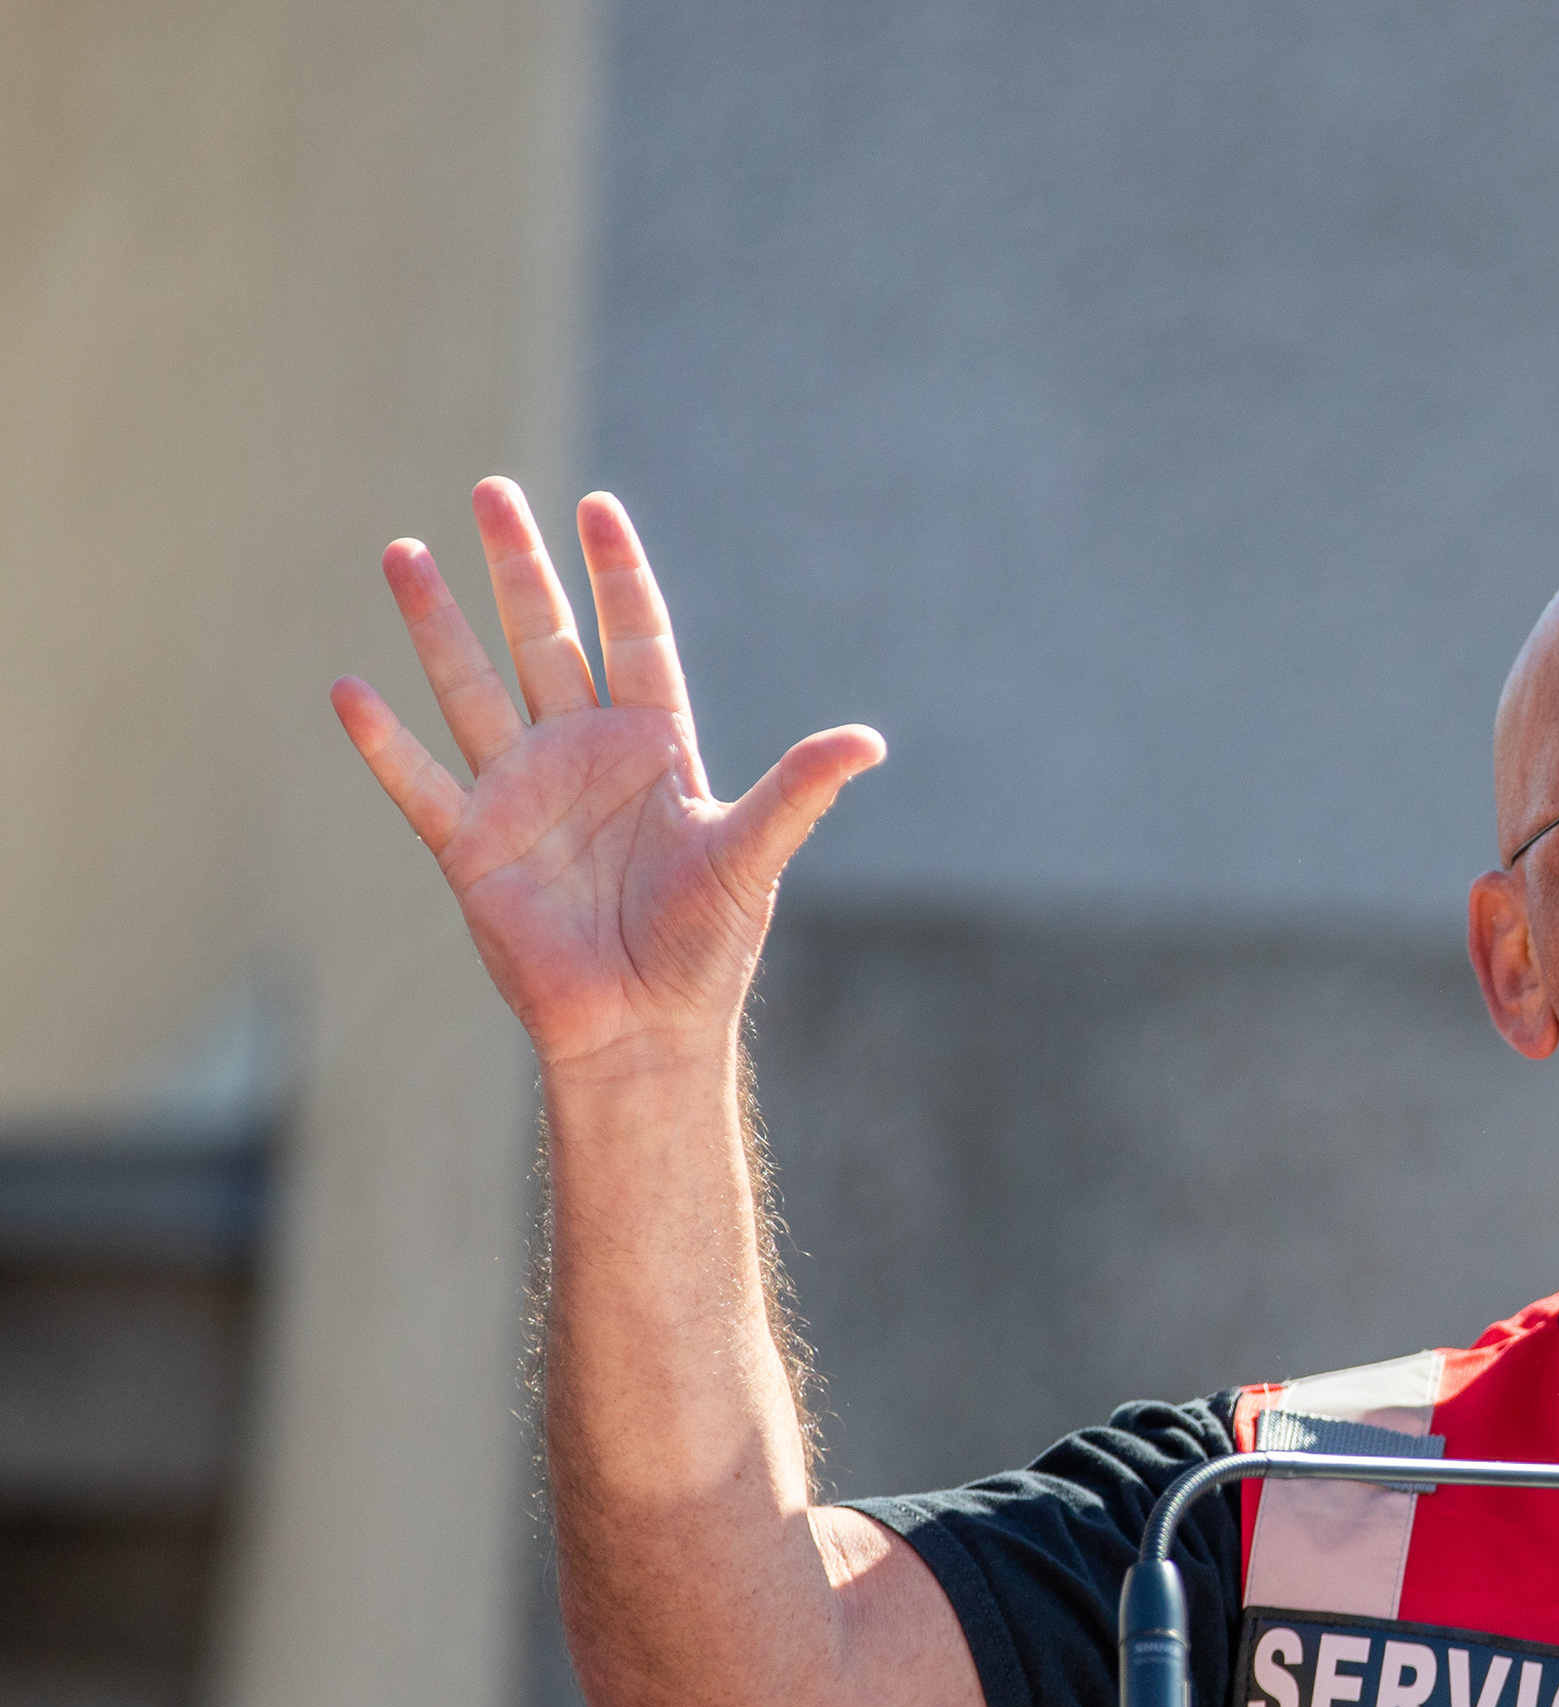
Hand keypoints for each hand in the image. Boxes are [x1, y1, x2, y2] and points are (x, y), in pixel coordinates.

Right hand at [332, 479, 882, 1075]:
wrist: (644, 1028)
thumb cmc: (705, 949)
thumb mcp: (752, 858)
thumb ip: (799, 791)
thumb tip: (871, 741)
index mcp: (653, 748)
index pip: (634, 638)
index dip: (617, 576)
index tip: (598, 508)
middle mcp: (582, 756)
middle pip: (543, 639)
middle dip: (518, 567)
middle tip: (492, 489)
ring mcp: (522, 795)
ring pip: (472, 688)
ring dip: (437, 623)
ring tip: (403, 550)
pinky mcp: (472, 847)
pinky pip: (420, 784)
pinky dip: (385, 743)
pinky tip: (349, 689)